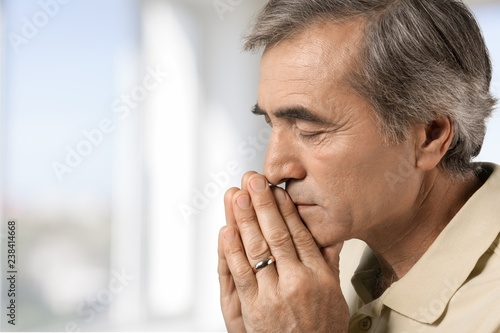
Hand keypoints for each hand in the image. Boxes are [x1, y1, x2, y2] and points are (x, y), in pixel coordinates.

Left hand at [218, 171, 348, 331]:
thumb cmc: (321, 327)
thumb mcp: (335, 292)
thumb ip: (329, 258)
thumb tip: (331, 229)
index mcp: (318, 275)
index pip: (299, 232)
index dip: (285, 208)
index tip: (275, 187)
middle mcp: (297, 281)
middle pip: (277, 235)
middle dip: (262, 204)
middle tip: (252, 180)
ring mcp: (274, 294)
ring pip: (257, 249)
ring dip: (244, 220)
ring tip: (236, 195)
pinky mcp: (254, 308)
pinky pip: (241, 274)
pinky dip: (232, 251)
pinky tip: (227, 230)